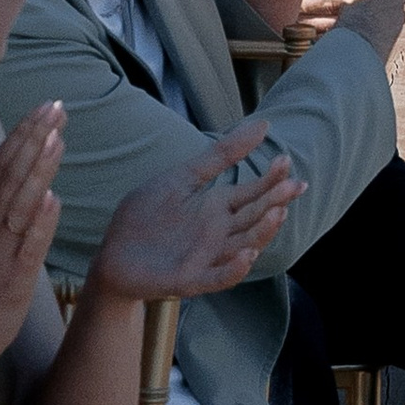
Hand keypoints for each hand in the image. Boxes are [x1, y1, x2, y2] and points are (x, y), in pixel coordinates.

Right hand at [0, 106, 64, 370]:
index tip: (44, 108)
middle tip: (57, 109)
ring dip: (39, 170)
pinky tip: (51, 198)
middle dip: (34, 140)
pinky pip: (26, 246)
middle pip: (8, 178)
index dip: (21, 134)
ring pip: (18, 205)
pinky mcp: (12, 277)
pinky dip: (38, 222)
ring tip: (58, 139)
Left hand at [92, 112, 304, 303]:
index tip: (286, 161)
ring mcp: (207, 257)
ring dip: (262, 232)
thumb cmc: (146, 215)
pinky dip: (233, 270)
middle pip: (255, 218)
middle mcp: (219, 233)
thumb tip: (263, 124)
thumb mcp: (182, 177)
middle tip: (293, 187)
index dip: (272, 179)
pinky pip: (217, 278)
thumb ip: (220, 154)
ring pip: (245, 246)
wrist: (111, 255)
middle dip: (275, 203)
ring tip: (277, 213)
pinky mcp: (189, 279)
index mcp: (218, 207)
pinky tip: (246, 255)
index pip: (254, 192)